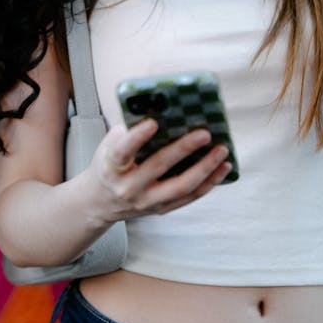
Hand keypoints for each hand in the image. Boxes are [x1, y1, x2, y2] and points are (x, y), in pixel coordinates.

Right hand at [89, 119, 231, 222]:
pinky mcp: (160, 209)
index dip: (138, 137)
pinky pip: (189, 197)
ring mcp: (146, 202)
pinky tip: (222, 168)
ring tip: (222, 151)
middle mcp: (128, 187)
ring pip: (181, 186)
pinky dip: (208, 182)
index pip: (123, 151)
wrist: (99, 203)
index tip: (154, 123)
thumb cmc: (107, 165)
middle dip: (184, 149)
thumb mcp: (108, 146)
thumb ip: (130, 131)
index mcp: (111, 166)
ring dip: (205, 168)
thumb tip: (163, 112)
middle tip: (205, 133)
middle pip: (159, 166)